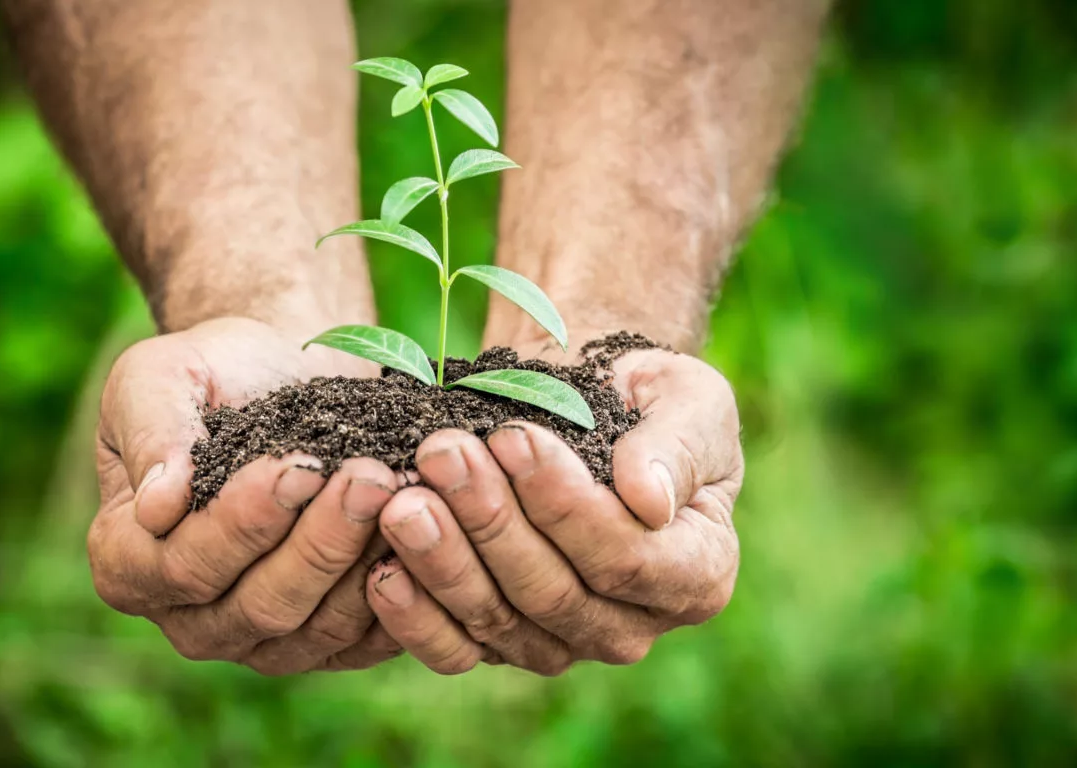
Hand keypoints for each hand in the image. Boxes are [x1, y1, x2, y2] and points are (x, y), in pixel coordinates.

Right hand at [87, 317, 406, 673]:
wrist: (282, 376)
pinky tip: (427, 530)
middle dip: (320, 540)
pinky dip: (401, 589)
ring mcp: (261, 641)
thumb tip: (158, 506)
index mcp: (128, 562)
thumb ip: (152, 432)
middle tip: (371, 476)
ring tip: (402, 490)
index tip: (297, 465)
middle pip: (260, 605)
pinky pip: (366, 638)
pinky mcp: (327, 643)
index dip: (244, 522)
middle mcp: (190, 618)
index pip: (184, 565)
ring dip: (364, 559)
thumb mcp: (158, 376)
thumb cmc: (212, 373)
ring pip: (318, 626)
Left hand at [364, 347, 742, 674]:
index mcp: (696, 574)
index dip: (564, 505)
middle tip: (440, 454)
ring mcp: (562, 643)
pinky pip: (455, 649)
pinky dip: (414, 616)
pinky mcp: (500, 643)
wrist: (588, 408)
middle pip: (552, 593)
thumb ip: (676, 447)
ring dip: (443, 559)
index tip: (512, 437)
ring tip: (402, 499)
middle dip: (490, 520)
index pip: (626, 558)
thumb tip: (648, 498)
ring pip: (498, 620)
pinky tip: (380, 570)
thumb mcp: (689, 401)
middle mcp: (631, 626)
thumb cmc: (647, 400)